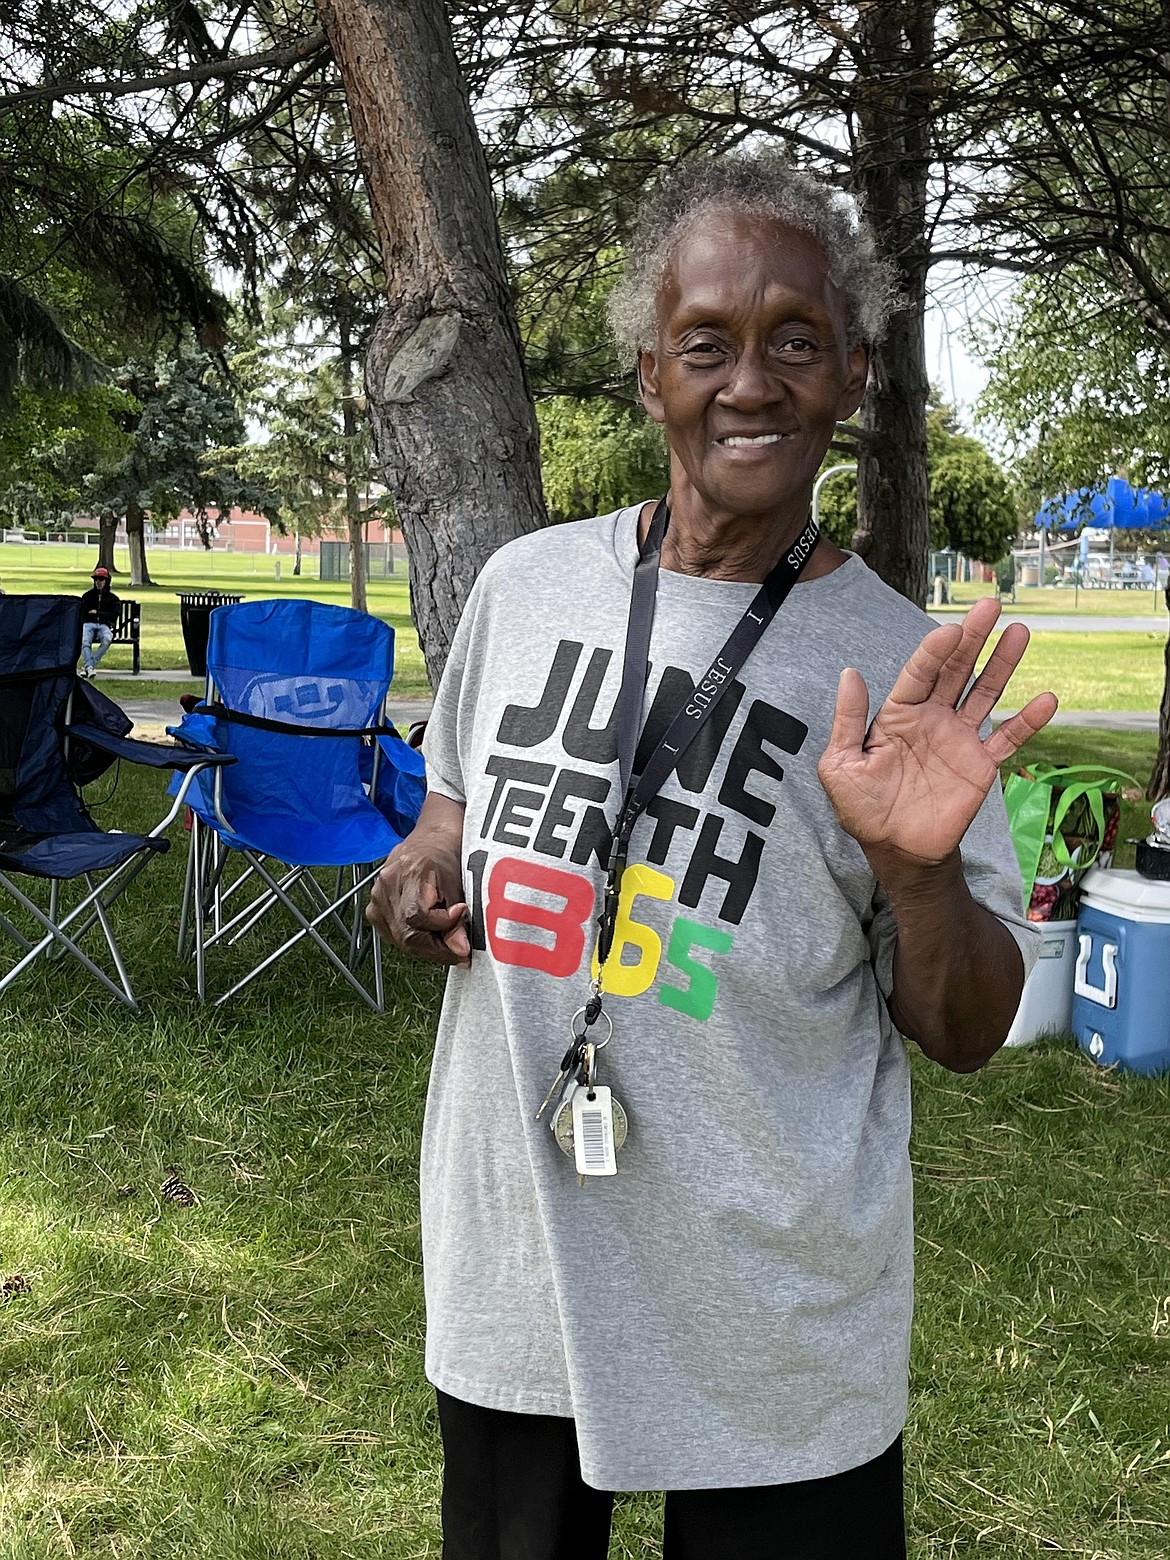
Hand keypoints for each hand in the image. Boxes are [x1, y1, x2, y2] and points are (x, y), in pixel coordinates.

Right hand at [366, 838, 470, 965]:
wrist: (429, 844)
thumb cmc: (445, 860)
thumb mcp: (459, 885)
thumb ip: (458, 921)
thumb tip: (459, 950)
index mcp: (410, 873)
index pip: (417, 916)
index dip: (442, 925)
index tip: (461, 922)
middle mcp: (387, 886)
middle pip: (407, 934)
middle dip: (438, 949)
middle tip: (460, 951)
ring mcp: (377, 899)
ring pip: (400, 940)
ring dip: (428, 948)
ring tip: (447, 941)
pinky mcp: (374, 911)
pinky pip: (394, 936)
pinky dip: (415, 941)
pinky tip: (430, 935)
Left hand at [817, 597, 1057, 871]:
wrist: (896, 850)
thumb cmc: (863, 808)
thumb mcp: (840, 765)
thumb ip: (847, 721)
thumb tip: (849, 673)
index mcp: (898, 714)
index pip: (919, 673)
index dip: (934, 651)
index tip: (950, 629)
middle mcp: (932, 719)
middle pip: (956, 671)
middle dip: (972, 638)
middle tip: (990, 605)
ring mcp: (959, 739)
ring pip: (984, 693)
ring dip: (1002, 664)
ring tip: (1019, 632)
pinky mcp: (980, 765)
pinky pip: (1007, 739)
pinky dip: (1027, 721)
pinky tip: (1046, 699)